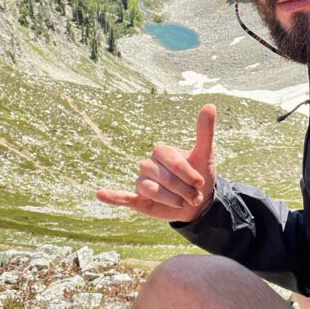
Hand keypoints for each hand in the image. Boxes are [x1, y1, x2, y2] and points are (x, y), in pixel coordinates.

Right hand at [96, 103, 215, 221]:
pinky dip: (112, 196)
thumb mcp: (205, 154)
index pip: (170, 159)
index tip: (200, 182)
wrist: (198, 203)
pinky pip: (123, 197)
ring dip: (170, 199)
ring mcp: (142, 181)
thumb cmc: (200, 175)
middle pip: (162, 176)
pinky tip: (100, 193)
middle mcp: (148, 164)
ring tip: (182, 203)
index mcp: (162, 151)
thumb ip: (205, 131)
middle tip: (194, 196)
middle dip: (182, 189)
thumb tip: (210, 105)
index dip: (186, 173)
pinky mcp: (138, 199)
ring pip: (150, 189)